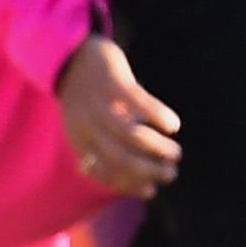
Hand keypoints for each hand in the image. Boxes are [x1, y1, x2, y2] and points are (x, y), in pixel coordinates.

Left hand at [54, 34, 182, 197]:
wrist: (70, 54)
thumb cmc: (85, 95)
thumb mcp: (84, 125)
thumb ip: (97, 147)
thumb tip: (116, 177)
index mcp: (79, 139)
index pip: (104, 170)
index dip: (129, 184)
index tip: (151, 191)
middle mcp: (86, 124)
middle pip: (119, 156)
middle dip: (148, 170)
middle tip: (170, 172)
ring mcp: (98, 102)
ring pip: (130, 133)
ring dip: (156, 148)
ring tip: (175, 153)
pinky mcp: (112, 79)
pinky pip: (137, 101)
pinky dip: (158, 115)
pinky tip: (173, 125)